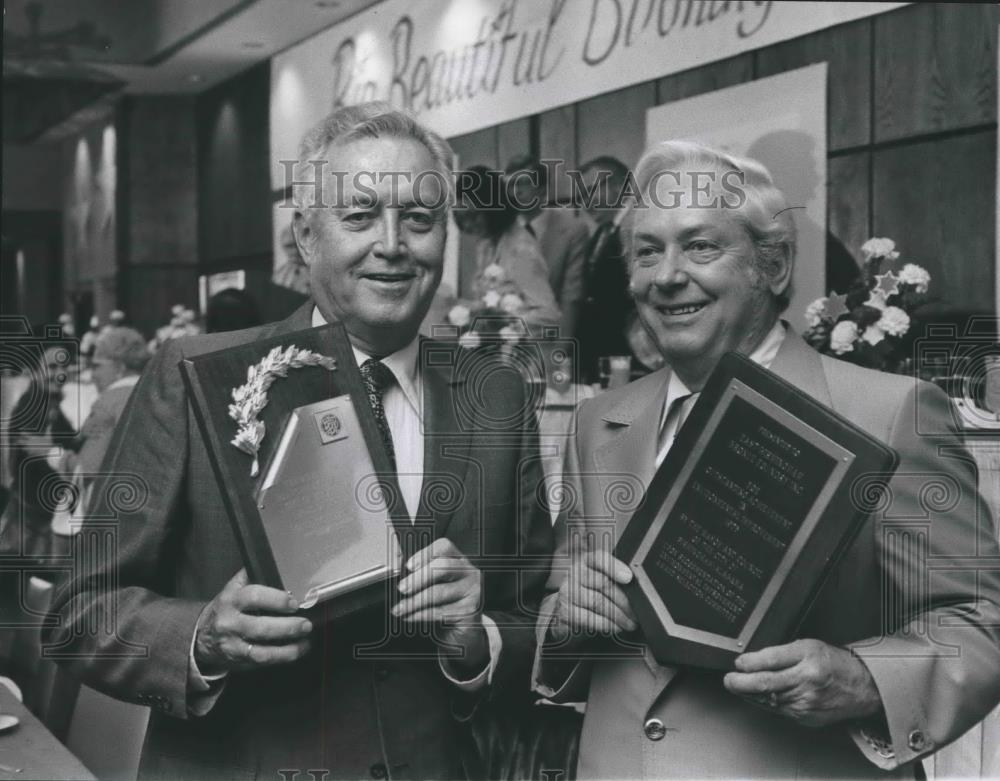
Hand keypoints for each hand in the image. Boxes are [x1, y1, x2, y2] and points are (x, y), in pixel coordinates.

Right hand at [193, 569, 312, 673]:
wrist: (202, 636)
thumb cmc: (225, 609)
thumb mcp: (232, 588)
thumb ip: (251, 577)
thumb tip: (276, 566)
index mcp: (231, 599)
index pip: (254, 596)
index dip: (277, 599)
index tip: (294, 602)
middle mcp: (230, 622)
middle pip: (260, 627)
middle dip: (287, 626)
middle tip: (305, 624)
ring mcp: (233, 644)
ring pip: (262, 650)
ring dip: (288, 647)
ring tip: (306, 639)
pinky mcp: (239, 659)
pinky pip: (263, 660)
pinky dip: (283, 656)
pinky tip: (297, 650)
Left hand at [393, 538, 487, 676]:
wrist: (461, 631)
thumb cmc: (445, 603)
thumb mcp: (432, 585)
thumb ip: (417, 572)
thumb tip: (396, 562)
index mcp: (458, 560)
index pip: (444, 547)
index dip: (425, 554)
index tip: (408, 566)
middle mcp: (468, 572)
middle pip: (443, 567)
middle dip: (418, 578)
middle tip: (402, 588)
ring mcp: (472, 591)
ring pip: (439, 592)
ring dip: (414, 601)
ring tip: (399, 608)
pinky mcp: (470, 611)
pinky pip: (441, 612)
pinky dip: (421, 615)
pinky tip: (409, 616)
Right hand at [548, 538, 635, 644]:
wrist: (565, 609)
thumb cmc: (589, 592)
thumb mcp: (601, 578)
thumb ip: (615, 576)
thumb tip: (637, 585)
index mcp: (586, 561)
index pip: (599, 558)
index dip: (614, 567)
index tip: (628, 577)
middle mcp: (574, 573)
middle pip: (604, 584)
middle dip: (625, 600)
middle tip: (637, 612)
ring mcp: (567, 592)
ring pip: (599, 602)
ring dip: (619, 615)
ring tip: (631, 622)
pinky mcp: (565, 611)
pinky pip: (590, 618)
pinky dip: (607, 624)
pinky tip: (617, 626)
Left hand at [723, 639, 882, 726]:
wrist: (861, 688)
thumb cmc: (833, 663)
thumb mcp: (807, 646)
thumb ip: (779, 653)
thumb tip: (751, 660)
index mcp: (808, 659)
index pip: (771, 661)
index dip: (750, 662)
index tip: (738, 663)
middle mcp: (807, 682)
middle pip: (766, 684)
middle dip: (741, 683)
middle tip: (729, 680)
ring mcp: (806, 703)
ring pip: (768, 700)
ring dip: (749, 694)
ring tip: (738, 686)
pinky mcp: (805, 718)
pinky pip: (777, 710)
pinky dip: (764, 703)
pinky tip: (757, 696)